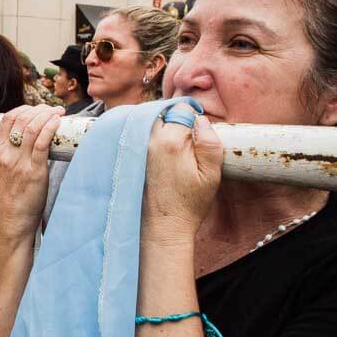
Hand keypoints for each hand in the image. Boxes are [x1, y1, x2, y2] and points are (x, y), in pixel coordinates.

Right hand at [0, 104, 63, 236]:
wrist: (12, 221)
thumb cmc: (12, 196)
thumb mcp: (5, 169)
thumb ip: (13, 152)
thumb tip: (33, 136)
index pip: (7, 118)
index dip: (24, 108)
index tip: (38, 108)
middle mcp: (6, 154)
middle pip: (21, 119)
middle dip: (40, 109)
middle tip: (54, 109)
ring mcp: (19, 163)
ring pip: (32, 127)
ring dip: (48, 115)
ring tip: (59, 113)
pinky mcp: (34, 173)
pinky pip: (41, 144)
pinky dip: (50, 128)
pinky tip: (58, 122)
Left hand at [143, 105, 222, 236]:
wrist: (162, 228)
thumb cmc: (189, 204)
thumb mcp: (211, 175)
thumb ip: (209, 143)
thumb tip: (201, 120)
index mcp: (171, 142)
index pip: (180, 109)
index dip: (191, 115)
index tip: (195, 130)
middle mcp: (148, 141)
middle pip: (160, 112)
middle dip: (172, 118)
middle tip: (183, 137)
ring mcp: (134, 149)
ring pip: (146, 122)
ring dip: (157, 126)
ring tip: (170, 146)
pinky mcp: (126, 158)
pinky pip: (134, 135)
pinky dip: (144, 136)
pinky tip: (154, 152)